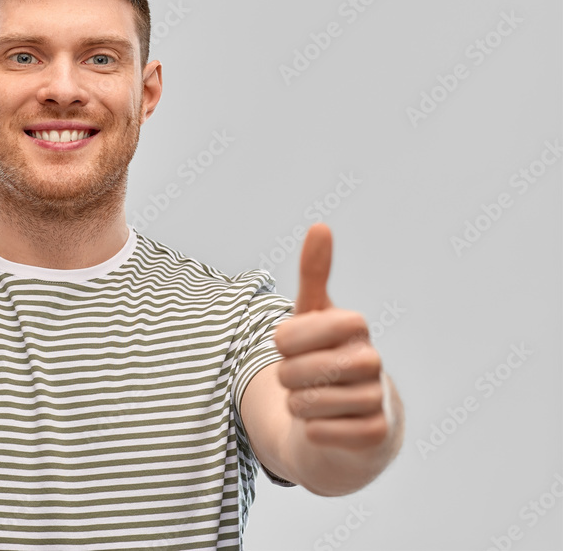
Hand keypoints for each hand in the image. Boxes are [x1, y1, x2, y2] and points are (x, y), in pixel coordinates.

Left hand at [273, 224, 390, 450]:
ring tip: (313, 400)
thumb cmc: (325, 357)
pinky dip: (312, 431)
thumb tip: (320, 225)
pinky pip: (320, 432)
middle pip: (295, 371)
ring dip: (298, 405)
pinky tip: (325, 425)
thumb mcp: (313, 316)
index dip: (281, 344)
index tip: (292, 347)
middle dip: (286, 378)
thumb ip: (314, 274)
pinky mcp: (376, 434)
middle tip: (302, 378)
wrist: (351, 417)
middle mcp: (371, 359)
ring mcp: (377, 397)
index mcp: (353, 325)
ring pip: (306, 404)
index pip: (287, 334)